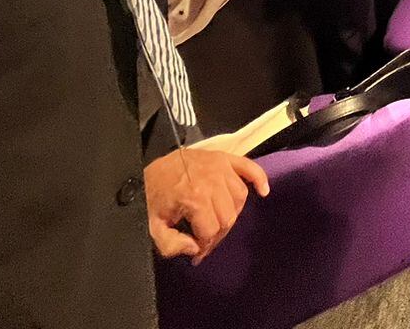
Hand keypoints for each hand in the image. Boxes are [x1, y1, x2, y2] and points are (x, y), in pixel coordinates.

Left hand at [143, 148, 269, 264]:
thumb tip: (195, 248)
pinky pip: (249, 167)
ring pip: (240, 197)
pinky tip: (263, 191)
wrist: (146, 169)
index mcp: (194, 196)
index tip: (196, 252)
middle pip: (228, 216)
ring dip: (232, 213)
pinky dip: (259, 179)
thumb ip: (171, 245)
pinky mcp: (222, 157)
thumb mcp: (152, 226)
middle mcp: (212, 180)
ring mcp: (219, 166)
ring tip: (217, 221)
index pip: (212, 230)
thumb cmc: (149, 197)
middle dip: (217, 233)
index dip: (204, 245)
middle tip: (204, 240)